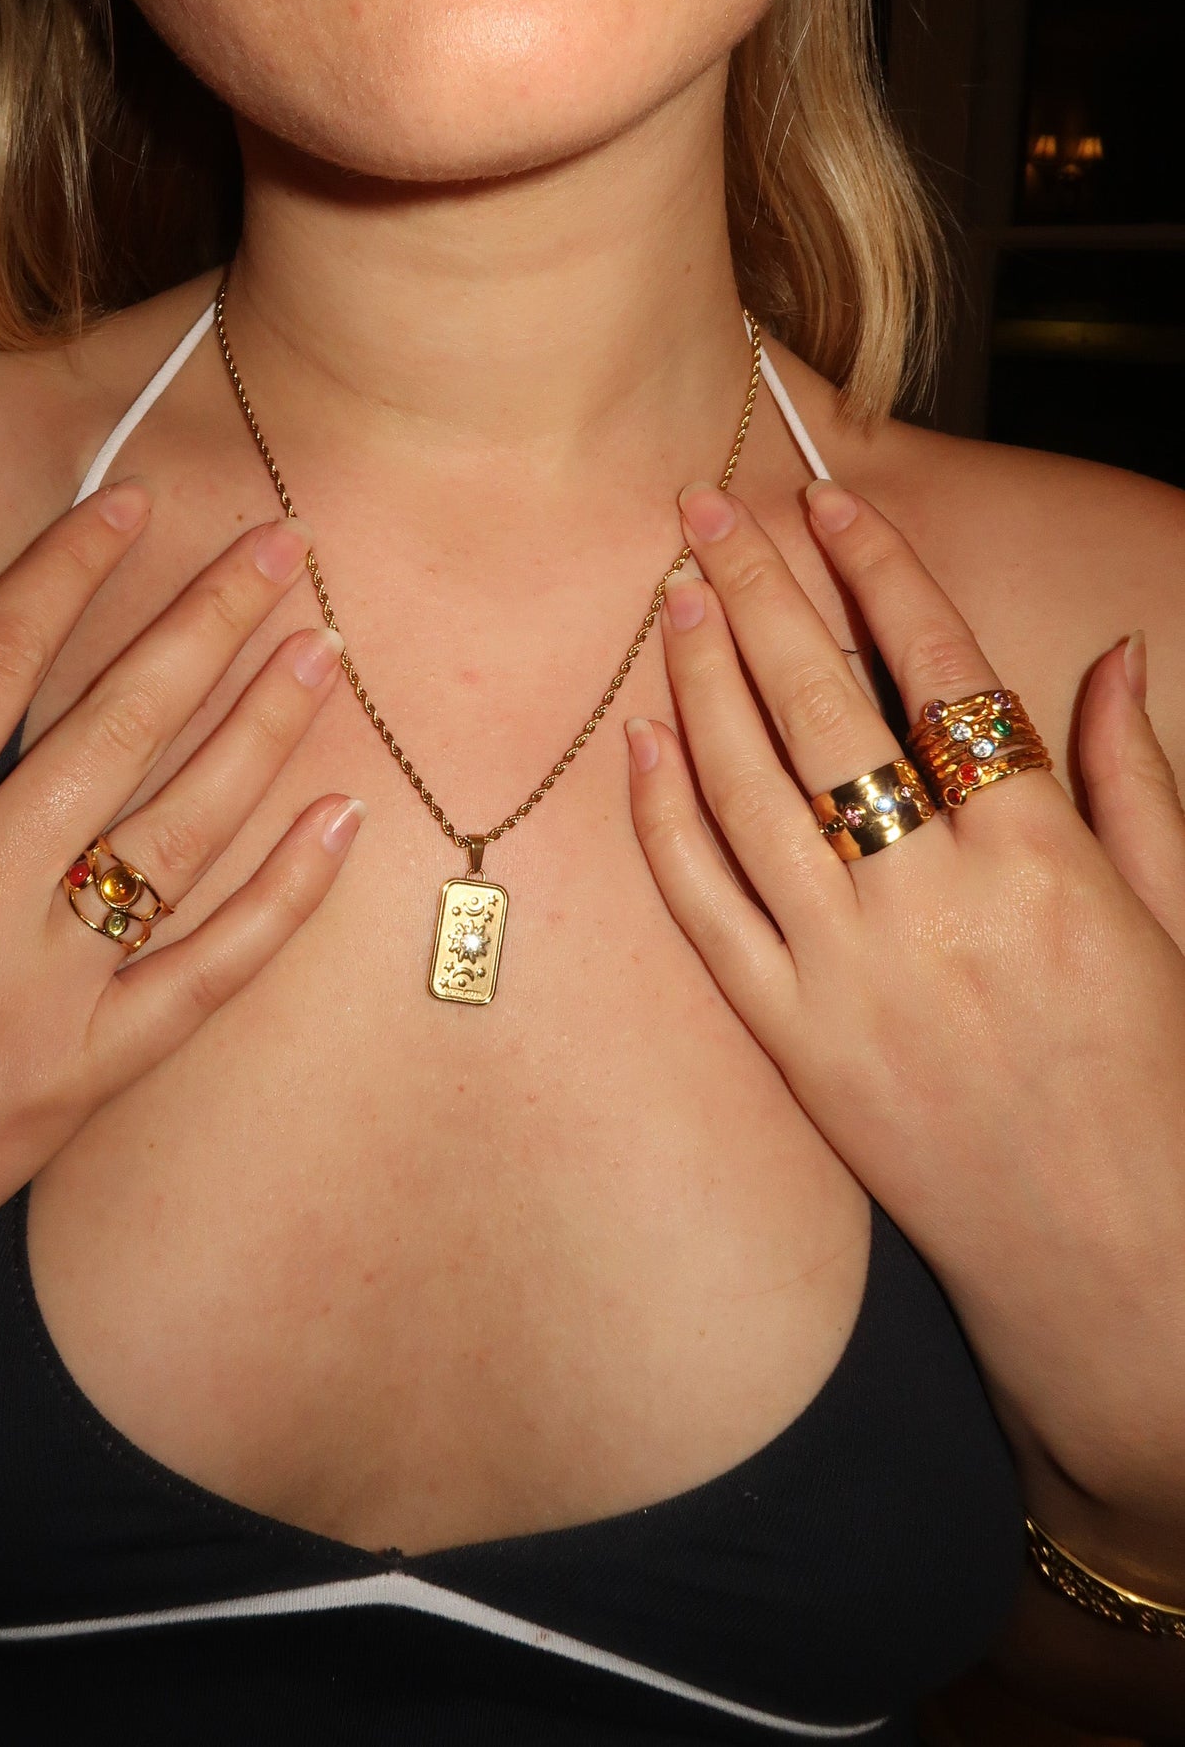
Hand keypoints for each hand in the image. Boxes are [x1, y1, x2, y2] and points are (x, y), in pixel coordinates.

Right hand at [0, 484, 359, 1459]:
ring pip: (182, 835)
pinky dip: (283, 899)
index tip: (131, 501)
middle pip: (116, 726)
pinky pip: (207, 976)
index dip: (69, 568)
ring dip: (263, 733)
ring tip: (324, 653)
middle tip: (283, 545)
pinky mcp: (79, 1082)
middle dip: (208, 621)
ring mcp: (37, 997)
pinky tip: (340, 824)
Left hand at [626, 478, 1184, 1529]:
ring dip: (701, 678)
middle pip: (821, 706)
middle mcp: (935, 904)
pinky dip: (664, 817)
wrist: (1115, 1271)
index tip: (830, 499)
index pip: (941, 672)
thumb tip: (1112, 658)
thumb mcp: (1178, 922)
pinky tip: (641, 740)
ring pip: (747, 789)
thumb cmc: (1159, 1087)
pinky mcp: (792, 1042)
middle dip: (760, 590)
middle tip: (704, 507)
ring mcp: (849, 976)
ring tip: (672, 593)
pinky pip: (704, 909)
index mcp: (1043, 860)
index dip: (880, 571)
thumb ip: (1134, 782)